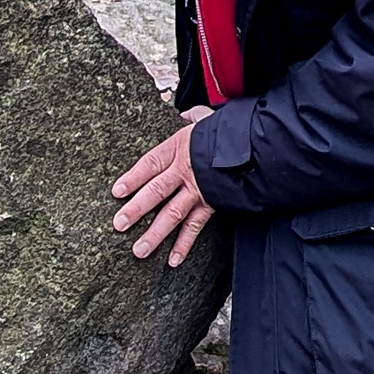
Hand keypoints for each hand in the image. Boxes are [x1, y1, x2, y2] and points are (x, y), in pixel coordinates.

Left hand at [112, 122, 215, 267]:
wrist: (258, 146)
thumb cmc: (227, 132)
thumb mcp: (206, 120)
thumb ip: (192, 118)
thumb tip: (186, 113)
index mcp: (177, 149)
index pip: (149, 164)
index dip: (132, 178)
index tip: (116, 192)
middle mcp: (184, 172)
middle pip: (156, 192)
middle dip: (136, 210)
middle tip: (119, 225)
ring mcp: (197, 191)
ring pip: (173, 214)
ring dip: (155, 234)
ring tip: (139, 250)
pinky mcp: (210, 205)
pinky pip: (195, 227)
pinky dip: (184, 245)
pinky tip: (173, 260)